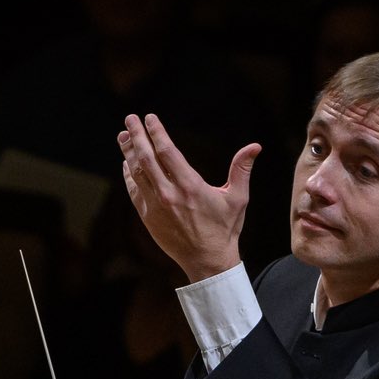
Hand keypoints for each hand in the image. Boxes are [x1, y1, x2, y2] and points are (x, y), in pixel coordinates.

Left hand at [118, 113, 259, 283]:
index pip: (167, 152)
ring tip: (123, 135)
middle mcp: (169, 195)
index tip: (150, 118)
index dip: (157, 133)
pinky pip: (134, 191)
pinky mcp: (148, 218)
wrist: (207, 260)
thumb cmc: (225, 228)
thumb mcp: (238, 198)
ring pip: (136, 174)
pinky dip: (128, 175)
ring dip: (128, 153)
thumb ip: (241, 169)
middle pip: (146, 159)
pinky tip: (126, 163)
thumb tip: (255, 146)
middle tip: (130, 118)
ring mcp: (155, 207)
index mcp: (190, 186)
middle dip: (137, 136)